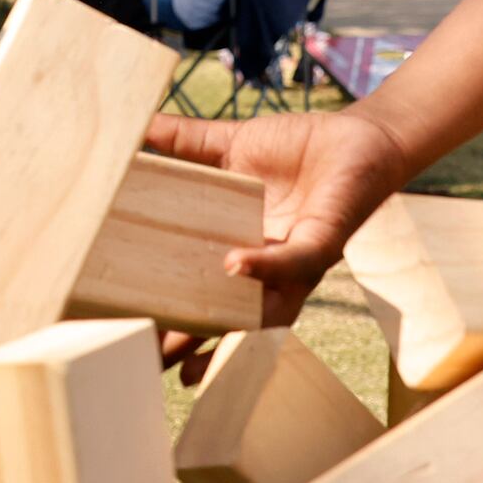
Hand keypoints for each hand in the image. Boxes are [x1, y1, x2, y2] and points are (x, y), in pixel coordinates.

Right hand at [141, 107, 414, 375]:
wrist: (357, 136)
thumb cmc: (296, 148)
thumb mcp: (230, 145)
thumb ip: (183, 142)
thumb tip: (135, 125)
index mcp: (239, 252)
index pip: (199, 295)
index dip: (168, 318)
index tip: (125, 335)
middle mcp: (267, 273)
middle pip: (224, 320)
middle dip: (187, 344)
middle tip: (143, 358)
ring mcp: (295, 264)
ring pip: (260, 311)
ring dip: (224, 326)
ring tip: (179, 338)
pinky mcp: (323, 243)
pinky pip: (293, 263)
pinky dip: (264, 266)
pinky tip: (233, 264)